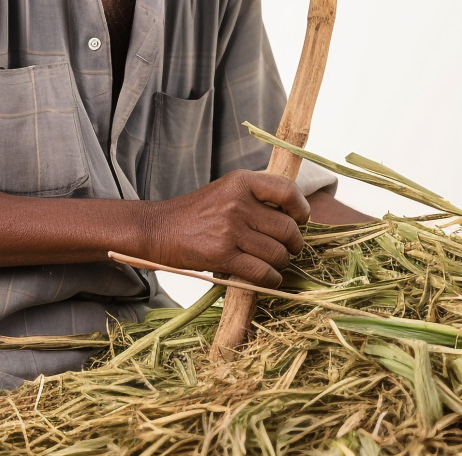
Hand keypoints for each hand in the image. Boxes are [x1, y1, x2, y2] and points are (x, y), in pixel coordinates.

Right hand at [147, 170, 310, 287]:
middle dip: (294, 244)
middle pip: (287, 229)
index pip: (287, 191)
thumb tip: (295, 215)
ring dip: (281, 263)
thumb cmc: (198, 212)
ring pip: (278, 254)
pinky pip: (262, 273)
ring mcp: (230, 230)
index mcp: (241, 181)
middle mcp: (238, 203)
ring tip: (272, 261)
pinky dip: (271, 279)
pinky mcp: (223, 256)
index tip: (300, 219)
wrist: (160, 229)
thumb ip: (257, 196)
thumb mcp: (227, 190)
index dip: (301, 209)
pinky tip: (267, 277)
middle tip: (288, 248)